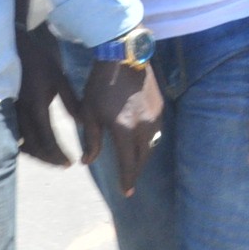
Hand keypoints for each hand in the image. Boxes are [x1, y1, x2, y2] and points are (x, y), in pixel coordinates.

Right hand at [15, 23, 77, 166]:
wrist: (15, 49)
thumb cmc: (41, 62)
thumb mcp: (60, 79)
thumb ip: (71, 102)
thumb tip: (84, 123)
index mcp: (36, 106)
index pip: (48, 139)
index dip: (58, 154)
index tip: (70, 163)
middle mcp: (20, 114)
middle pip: (33, 147)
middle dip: (48, 159)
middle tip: (63, 165)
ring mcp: (10, 114)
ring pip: (21, 144)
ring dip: (36, 155)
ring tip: (52, 159)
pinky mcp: (5, 112)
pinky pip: (13, 136)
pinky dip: (24, 146)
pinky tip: (35, 149)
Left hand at [79, 60, 163, 196]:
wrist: (123, 56)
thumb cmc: (100, 85)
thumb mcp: (89, 113)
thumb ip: (91, 140)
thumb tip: (88, 161)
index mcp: (124, 131)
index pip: (128, 163)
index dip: (127, 179)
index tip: (126, 192)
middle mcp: (144, 126)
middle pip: (143, 157)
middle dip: (136, 170)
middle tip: (130, 180)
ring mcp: (155, 116)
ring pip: (152, 144)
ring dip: (143, 155)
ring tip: (135, 161)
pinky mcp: (160, 106)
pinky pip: (156, 130)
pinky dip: (148, 140)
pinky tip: (140, 139)